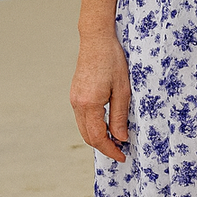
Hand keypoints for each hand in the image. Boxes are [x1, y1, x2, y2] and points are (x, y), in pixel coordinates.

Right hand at [70, 33, 131, 163]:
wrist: (96, 40)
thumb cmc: (112, 60)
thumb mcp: (122, 89)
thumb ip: (120, 116)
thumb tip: (121, 138)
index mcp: (89, 104)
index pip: (98, 137)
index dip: (110, 150)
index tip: (122, 156)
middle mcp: (77, 104)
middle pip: (88, 136)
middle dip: (104, 147)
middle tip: (121, 151)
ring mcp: (74, 99)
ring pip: (84, 128)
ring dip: (98, 137)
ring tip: (116, 139)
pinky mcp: (75, 94)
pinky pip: (82, 117)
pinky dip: (93, 126)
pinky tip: (107, 124)